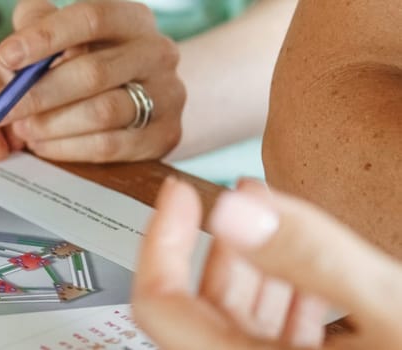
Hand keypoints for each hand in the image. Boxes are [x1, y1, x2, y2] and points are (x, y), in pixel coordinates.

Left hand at [0, 0, 184, 161]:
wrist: (149, 96)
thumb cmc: (92, 59)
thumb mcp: (66, 34)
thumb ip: (37, 25)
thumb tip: (12, 51)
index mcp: (131, 18)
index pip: (91, 18)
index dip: (45, 37)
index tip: (6, 56)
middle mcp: (156, 52)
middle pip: (92, 72)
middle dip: (37, 94)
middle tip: (0, 110)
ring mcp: (167, 94)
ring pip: (101, 113)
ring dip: (51, 125)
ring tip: (21, 129)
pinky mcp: (165, 134)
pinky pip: (109, 146)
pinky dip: (67, 148)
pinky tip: (43, 145)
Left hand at [133, 177, 401, 348]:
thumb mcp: (398, 311)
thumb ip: (315, 258)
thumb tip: (235, 209)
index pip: (161, 306)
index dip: (161, 241)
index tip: (181, 191)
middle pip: (200, 315)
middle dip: (219, 251)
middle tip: (240, 197)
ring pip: (239, 330)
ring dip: (255, 275)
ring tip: (280, 223)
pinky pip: (278, 348)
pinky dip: (288, 308)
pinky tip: (317, 281)